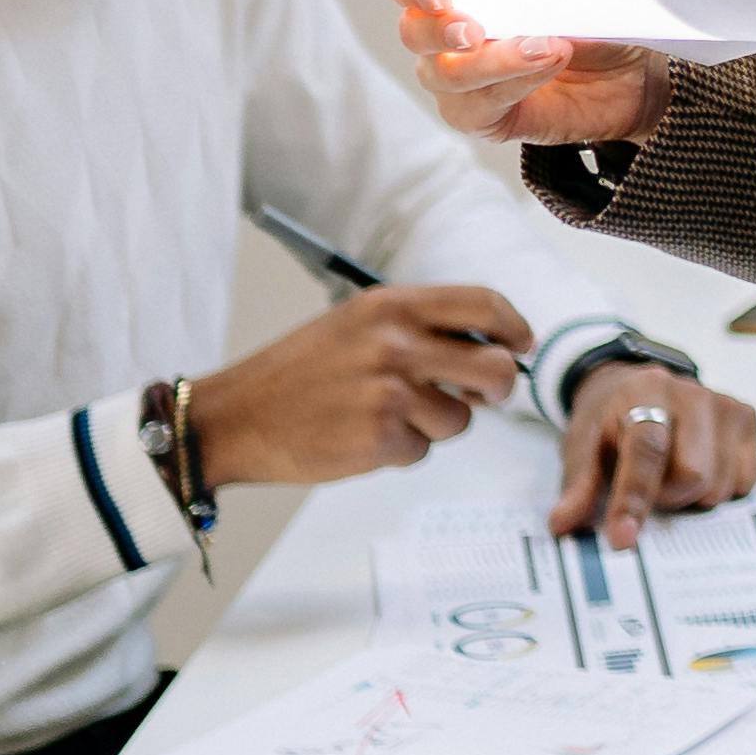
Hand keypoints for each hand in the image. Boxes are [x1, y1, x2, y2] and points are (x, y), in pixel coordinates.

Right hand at [182, 287, 533, 487]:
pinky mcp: (380, 437)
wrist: (234, 418)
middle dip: (498, 389)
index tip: (521, 345)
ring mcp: (389, 391)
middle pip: (496, 368)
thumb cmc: (298, 373)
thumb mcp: (356, 324)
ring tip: (384, 416)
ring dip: (434, 425)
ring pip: (460, 418)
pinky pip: (422, 449)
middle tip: (482, 396)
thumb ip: (417, 327)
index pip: (484, 305)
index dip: (514, 327)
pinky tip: (361, 437)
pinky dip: (400, 450)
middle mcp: (395, 342)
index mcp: (391, 305)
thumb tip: (488, 344)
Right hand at [388, 0, 663, 149]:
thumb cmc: (591, 23)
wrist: (628, 77)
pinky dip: (515, 83)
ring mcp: (455, 81)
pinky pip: (479, 106)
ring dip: (493, 60)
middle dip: (440, 28)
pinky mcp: (479, 117)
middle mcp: (442, 36)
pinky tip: (547, 68)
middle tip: (473, 28)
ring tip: (544, 48)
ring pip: (446, 74)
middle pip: (414, 31)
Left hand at [549, 366, 755, 547]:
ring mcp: (725, 405)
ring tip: (674, 478)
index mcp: (643, 393)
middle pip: (694, 475)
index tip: (623, 539)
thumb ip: (577, 486)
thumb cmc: (610, 422)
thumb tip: (563, 525)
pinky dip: (721, 490)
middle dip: (669, 498)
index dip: (634, 498)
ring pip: (721, 484)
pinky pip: (745, 481)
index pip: (646, 450)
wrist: (639, 385)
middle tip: (652, 492)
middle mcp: (691, 394)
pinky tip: (703, 471)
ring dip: (695, 498)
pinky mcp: (748, 418)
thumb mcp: (582, 446)